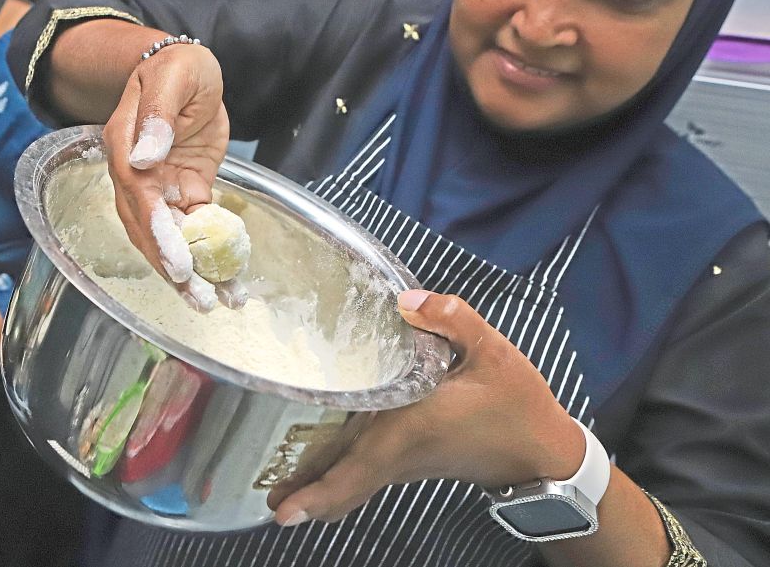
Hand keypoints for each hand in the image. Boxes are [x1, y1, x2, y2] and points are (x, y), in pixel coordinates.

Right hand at [102, 44, 241, 311]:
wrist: (187, 68)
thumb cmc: (175, 66)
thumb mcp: (173, 77)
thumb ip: (158, 114)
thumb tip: (145, 157)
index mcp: (126, 147)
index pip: (138, 198)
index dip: (158, 233)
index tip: (179, 263)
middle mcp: (137, 175)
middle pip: (149, 230)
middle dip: (173, 268)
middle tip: (201, 298)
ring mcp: (161, 187)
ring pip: (171, 237)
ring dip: (192, 272)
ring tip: (217, 302)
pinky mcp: (185, 190)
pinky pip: (196, 228)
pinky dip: (211, 254)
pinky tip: (230, 279)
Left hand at [268, 290, 584, 524]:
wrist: (543, 452)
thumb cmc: (518, 405)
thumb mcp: (493, 351)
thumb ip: (452, 318)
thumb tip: (405, 299)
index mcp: (412, 427)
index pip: (358, 466)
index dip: (320, 491)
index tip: (284, 510)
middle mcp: (400, 451)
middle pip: (344, 482)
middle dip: (305, 492)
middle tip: (267, 501)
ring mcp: (404, 462)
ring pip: (352, 480)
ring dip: (317, 485)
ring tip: (278, 490)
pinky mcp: (409, 461)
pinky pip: (365, 472)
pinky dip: (339, 477)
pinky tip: (317, 469)